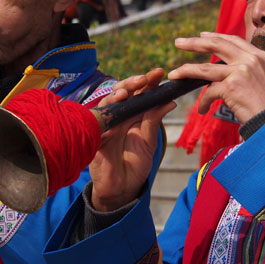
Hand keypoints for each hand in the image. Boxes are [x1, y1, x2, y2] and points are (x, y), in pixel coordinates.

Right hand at [90, 68, 175, 211]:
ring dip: (116, 97)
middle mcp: (118, 117)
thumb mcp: (148, 141)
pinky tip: (113, 113)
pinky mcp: (94, 139)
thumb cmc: (135, 164)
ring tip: (126, 93)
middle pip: (121, 93)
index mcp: (133, 115)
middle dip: (132, 83)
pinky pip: (97, 125)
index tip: (159, 73)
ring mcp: (105, 126)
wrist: (122, 190)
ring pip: (107, 104)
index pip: (139, 93)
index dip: (147, 82)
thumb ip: (154, 121)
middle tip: (145, 79)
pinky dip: (105, 117)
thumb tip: (170, 101)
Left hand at [168, 32, 264, 123]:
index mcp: (260, 56)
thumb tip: (226, 73)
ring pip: (205, 68)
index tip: (202, 35)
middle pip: (216, 44)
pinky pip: (209, 92)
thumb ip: (249, 71)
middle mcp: (251, 59)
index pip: (233, 40)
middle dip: (194, 43)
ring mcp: (241, 71)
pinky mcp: (232, 87)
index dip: (216, 36)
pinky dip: (203, 102)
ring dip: (186, 70)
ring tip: (174, 74)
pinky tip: (202, 110)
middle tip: (179, 42)